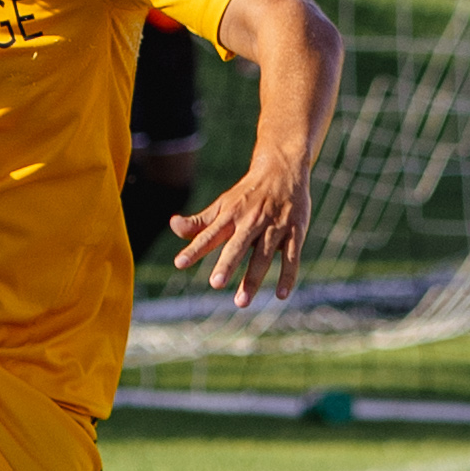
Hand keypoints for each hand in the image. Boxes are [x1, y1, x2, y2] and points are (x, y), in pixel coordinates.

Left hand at [171, 151, 312, 299]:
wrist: (282, 168)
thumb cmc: (247, 194)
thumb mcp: (222, 205)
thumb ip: (199, 222)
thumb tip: (173, 227)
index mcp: (230, 215)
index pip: (209, 234)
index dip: (194, 248)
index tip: (180, 263)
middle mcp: (251, 221)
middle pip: (237, 245)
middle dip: (227, 264)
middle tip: (215, 284)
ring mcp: (274, 226)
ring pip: (263, 255)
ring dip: (252, 278)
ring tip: (241, 302)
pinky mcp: (295, 231)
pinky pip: (292, 256)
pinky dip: (287, 275)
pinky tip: (280, 295)